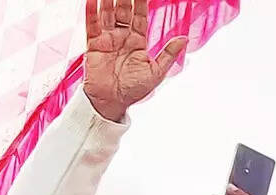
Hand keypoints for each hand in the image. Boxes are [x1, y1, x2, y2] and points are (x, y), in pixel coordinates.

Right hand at [83, 0, 186, 121]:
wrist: (111, 103)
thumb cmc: (133, 91)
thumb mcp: (156, 73)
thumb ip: (169, 54)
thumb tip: (184, 39)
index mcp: (137, 42)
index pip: (140, 15)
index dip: (141, 1)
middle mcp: (122, 38)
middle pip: (123, 10)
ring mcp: (107, 40)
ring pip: (107, 13)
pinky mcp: (94, 45)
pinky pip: (92, 25)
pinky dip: (91, 11)